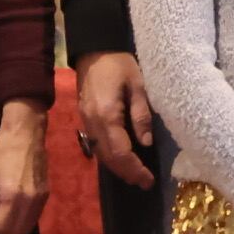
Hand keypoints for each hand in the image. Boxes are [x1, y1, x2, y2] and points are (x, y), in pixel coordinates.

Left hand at [0, 102, 45, 233]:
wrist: (26, 134)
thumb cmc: (1, 152)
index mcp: (12, 197)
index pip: (1, 230)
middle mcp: (29, 202)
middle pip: (15, 233)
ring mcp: (40, 199)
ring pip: (26, 228)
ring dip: (12, 233)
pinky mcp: (46, 195)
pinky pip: (33, 218)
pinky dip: (22, 224)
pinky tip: (11, 218)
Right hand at [76, 52, 155, 188]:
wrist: (94, 50)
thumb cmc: (120, 64)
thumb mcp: (138, 85)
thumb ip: (141, 115)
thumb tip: (145, 143)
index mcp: (107, 115)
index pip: (121, 151)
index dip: (134, 168)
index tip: (148, 179)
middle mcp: (93, 123)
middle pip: (109, 157)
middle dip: (127, 172)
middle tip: (144, 183)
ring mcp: (86, 122)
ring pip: (101, 154)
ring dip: (117, 167)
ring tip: (135, 176)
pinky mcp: (85, 119)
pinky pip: (97, 145)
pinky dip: (109, 156)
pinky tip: (121, 159)